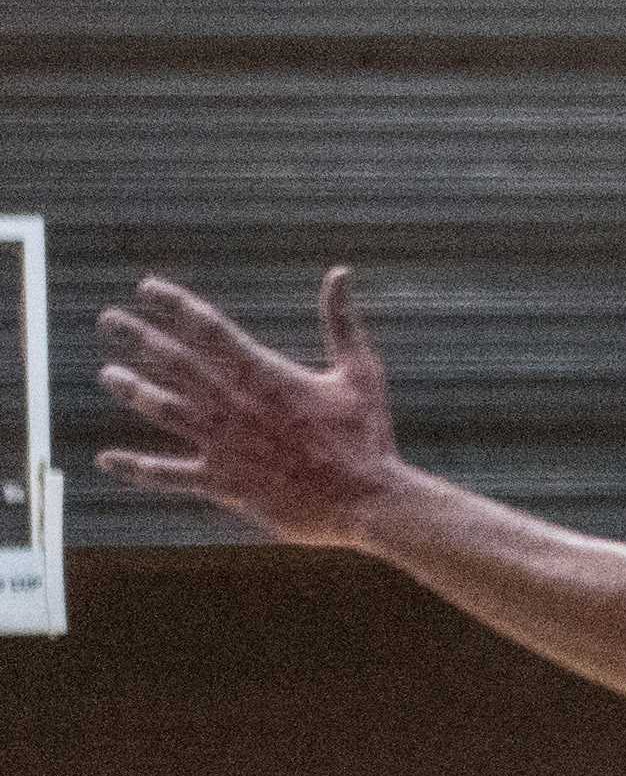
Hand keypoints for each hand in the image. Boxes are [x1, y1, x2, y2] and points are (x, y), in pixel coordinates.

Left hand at [97, 269, 403, 545]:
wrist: (365, 502)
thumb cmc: (367, 436)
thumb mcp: (361, 373)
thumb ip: (342, 323)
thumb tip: (340, 273)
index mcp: (266, 375)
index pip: (209, 329)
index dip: (175, 304)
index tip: (147, 287)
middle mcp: (235, 405)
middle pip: (175, 362)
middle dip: (139, 337)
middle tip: (109, 319)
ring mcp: (223, 444)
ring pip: (164, 409)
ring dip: (132, 389)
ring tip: (108, 374)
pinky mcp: (222, 482)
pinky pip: (169, 474)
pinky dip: (136, 467)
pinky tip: (108, 459)